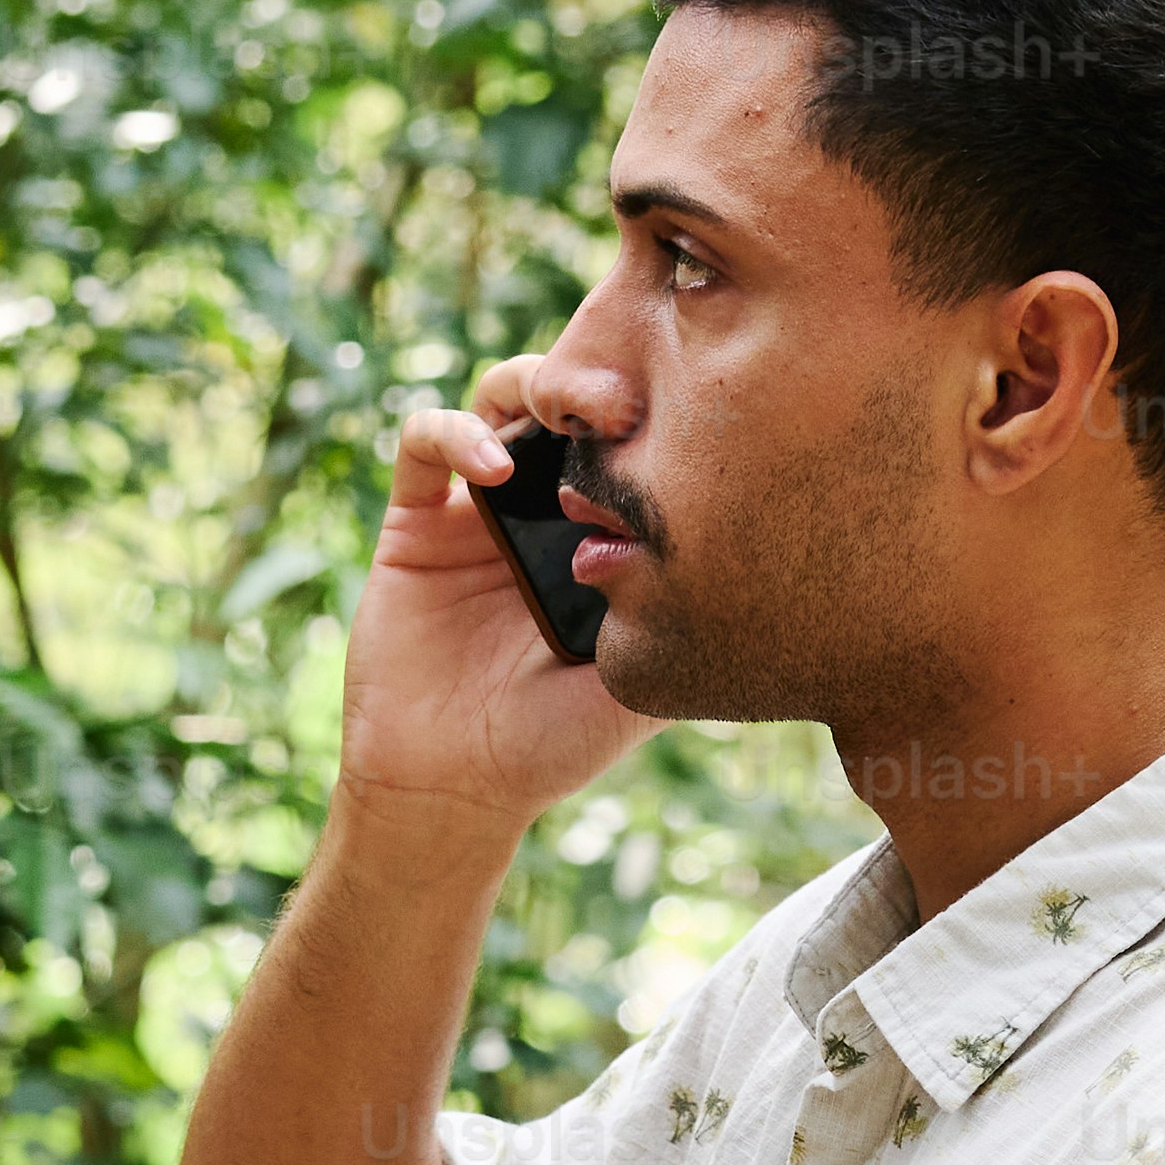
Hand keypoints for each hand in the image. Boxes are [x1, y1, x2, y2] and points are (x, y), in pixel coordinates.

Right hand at [335, 367, 648, 852]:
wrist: (452, 786)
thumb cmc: (550, 746)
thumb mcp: (642, 681)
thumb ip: (677, 619)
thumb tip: (749, 558)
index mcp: (598, 536)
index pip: (630, 442)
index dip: (655, 411)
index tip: (686, 411)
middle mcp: (540, 511)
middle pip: (569, 400)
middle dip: (597, 378)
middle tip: (624, 399)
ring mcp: (476, 511)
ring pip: (501, 398)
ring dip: (531, 384)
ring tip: (562, 409)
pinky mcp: (415, 523)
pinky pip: (423, 442)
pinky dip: (455, 432)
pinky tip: (492, 466)